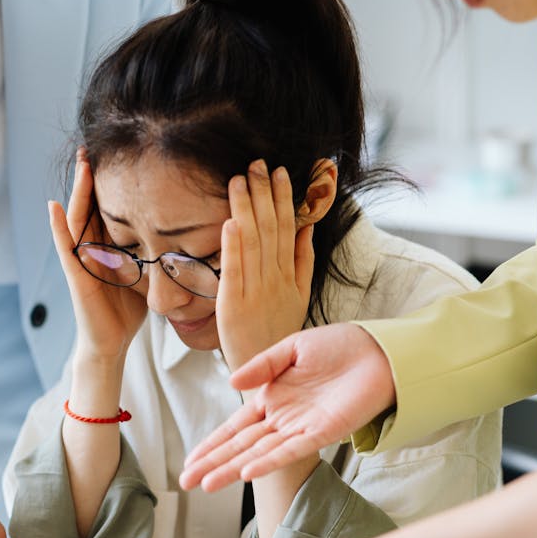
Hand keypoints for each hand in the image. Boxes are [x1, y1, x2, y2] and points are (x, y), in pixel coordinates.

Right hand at [49, 151, 147, 359]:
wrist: (112, 342)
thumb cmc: (127, 310)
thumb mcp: (146, 274)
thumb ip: (156, 253)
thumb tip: (187, 236)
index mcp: (108, 245)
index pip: (108, 206)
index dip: (111, 182)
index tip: (121, 154)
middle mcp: (91, 247)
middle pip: (90, 204)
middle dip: (91, 176)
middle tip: (94, 146)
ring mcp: (80, 259)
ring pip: (76, 217)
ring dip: (77, 190)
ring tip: (81, 164)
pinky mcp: (76, 276)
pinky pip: (65, 247)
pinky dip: (58, 227)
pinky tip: (54, 207)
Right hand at [180, 322, 394, 491]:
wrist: (378, 351)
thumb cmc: (340, 347)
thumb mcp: (292, 348)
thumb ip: (262, 366)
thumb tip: (232, 383)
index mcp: (273, 399)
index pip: (235, 427)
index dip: (212, 444)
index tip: (190, 462)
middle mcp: (283, 419)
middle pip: (241, 446)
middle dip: (213, 464)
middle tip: (185, 483)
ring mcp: (301, 428)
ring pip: (260, 453)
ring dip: (233, 469)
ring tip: (207, 485)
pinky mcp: (324, 432)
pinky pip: (292, 450)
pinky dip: (269, 460)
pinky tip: (248, 471)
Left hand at [216, 161, 314, 372]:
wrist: (266, 374)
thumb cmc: (277, 334)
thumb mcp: (299, 295)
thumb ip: (303, 261)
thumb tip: (306, 225)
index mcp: (287, 276)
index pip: (286, 229)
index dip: (283, 199)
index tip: (281, 171)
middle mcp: (273, 281)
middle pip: (270, 230)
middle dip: (264, 195)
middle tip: (257, 163)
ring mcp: (253, 293)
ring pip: (252, 244)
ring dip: (246, 210)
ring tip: (240, 180)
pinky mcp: (233, 307)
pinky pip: (234, 273)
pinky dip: (233, 248)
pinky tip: (231, 222)